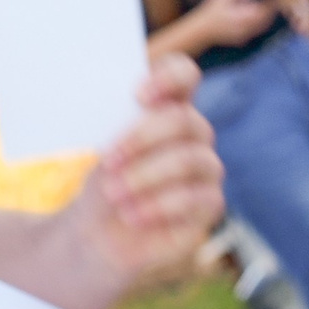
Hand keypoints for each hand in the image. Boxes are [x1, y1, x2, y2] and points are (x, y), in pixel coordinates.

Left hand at [75, 55, 229, 289]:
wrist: (99, 232)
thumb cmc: (103, 182)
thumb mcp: (102, 149)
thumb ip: (117, 122)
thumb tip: (122, 109)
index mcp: (168, 108)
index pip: (184, 76)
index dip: (169, 78)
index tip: (137, 96)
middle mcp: (194, 135)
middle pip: (183, 120)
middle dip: (141, 139)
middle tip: (108, 160)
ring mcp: (206, 169)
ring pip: (188, 159)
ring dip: (144, 176)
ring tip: (113, 194)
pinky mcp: (210, 205)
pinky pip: (195, 198)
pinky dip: (157, 206)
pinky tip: (131, 215)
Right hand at [198, 0, 276, 46]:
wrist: (202, 31)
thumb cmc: (211, 11)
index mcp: (242, 16)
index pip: (263, 10)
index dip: (271, 3)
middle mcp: (246, 28)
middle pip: (265, 20)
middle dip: (271, 11)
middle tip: (275, 1)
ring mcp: (244, 35)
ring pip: (261, 27)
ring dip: (267, 18)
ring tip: (269, 8)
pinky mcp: (242, 40)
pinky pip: (255, 31)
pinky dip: (259, 24)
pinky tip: (259, 17)